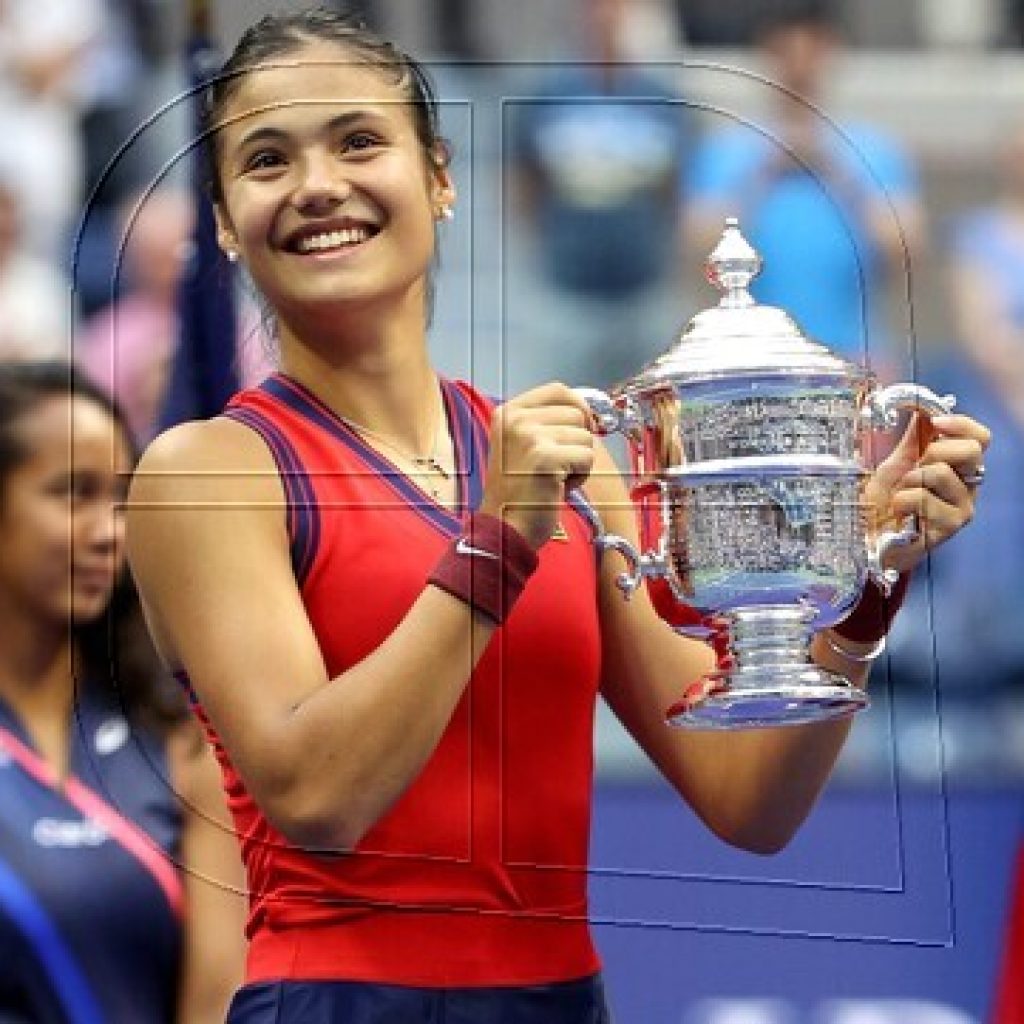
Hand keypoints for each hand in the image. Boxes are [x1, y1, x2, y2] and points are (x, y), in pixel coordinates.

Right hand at [479, 383, 596, 548]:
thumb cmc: (518, 492)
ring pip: (585, 436)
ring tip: (554, 478)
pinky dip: (581, 476)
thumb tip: (589, 412)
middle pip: (576, 413)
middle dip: (577, 441)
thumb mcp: (521, 445)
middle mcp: (515, 419)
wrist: (505, 528)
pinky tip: (558, 487)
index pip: (557, 390)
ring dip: (579, 461)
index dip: (578, 406)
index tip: (583, 426)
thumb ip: (545, 423)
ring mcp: (529, 436)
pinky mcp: (545, 457)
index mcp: (507, 412)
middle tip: (556, 466)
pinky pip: (587, 457)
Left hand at [863, 412, 990, 573]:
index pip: (980, 438)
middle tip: (913, 467)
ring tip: (900, 494)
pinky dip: (902, 500)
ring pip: (941, 472)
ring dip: (909, 480)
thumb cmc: (887, 501)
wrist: (870, 535)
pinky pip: (923, 498)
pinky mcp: (949, 527)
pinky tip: (899, 512)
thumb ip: (914, 437)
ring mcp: (962, 508)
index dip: (961, 425)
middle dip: (933, 452)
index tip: (936, 421)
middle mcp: (968, 487)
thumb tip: (921, 406)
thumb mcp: (898, 462)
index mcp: (959, 467)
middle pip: (971, 451)